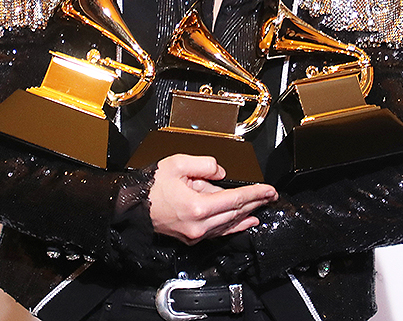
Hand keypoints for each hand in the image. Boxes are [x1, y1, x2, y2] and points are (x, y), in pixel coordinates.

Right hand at [148, 154, 277, 244]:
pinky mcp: (191, 237)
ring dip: (248, 214)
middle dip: (256, 202)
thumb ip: (204, 165)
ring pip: (229, 224)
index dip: (255, 193)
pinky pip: (219, 232)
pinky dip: (235, 226)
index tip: (269, 190)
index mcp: (197, 206)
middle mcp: (198, 225)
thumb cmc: (151, 186)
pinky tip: (245, 223)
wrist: (132, 205)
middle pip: (235, 213)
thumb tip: (221, 173)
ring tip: (262, 206)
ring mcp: (195, 234)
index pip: (235, 199)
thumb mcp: (178, 164)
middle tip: (271, 195)